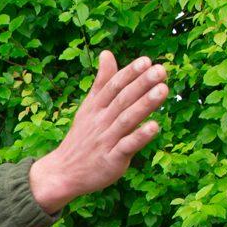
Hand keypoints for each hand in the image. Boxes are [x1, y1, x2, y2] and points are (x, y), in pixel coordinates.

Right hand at [29, 51, 168, 212]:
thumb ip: (101, 81)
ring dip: (144, 105)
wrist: (63, 173)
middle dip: (141, 84)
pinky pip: (126, 146)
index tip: (146, 60)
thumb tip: (107, 53)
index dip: (129, 74)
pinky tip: (155, 127)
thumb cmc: (81, 138)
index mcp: (95, 108)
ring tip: (162, 90)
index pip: (112, 87)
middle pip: (122, 100)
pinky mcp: (111, 160)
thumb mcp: (88, 107)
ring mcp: (105, 141)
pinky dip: (139, 137)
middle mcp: (100, 122)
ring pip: (126, 120)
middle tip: (160, 70)